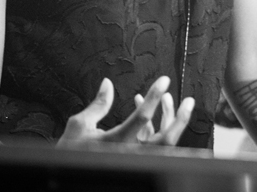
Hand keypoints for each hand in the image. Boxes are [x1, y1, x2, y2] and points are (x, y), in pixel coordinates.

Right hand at [57, 76, 194, 146]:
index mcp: (116, 142)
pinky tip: (150, 109)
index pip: (142, 117)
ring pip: (162, 141)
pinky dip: (155, 126)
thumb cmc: (71, 151)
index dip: (154, 96)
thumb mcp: (80, 125)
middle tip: (189, 101)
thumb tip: (107, 83)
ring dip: (170, 119)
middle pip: (165, 140)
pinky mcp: (134, 159)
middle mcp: (130, 153)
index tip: (164, 80)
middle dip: (180, 119)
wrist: (67, 176)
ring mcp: (134, 158)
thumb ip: (98, 104)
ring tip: (169, 98)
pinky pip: (152, 142)